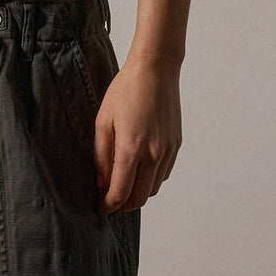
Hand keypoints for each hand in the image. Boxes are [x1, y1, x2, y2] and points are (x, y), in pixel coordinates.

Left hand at [93, 56, 181, 212]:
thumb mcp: (103, 121)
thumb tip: (102, 182)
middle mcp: (153, 154)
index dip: (108, 205)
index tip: (99, 206)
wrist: (156, 70)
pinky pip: (164, 174)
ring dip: (138, 194)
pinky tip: (139, 170)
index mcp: (132, 149)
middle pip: (140, 198)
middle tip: (109, 201)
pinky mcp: (176, 144)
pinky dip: (151, 180)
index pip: (120, 193)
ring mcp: (168, 150)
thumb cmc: (125, 90)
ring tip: (123, 185)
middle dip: (122, 206)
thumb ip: (101, 155)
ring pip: (154, 189)